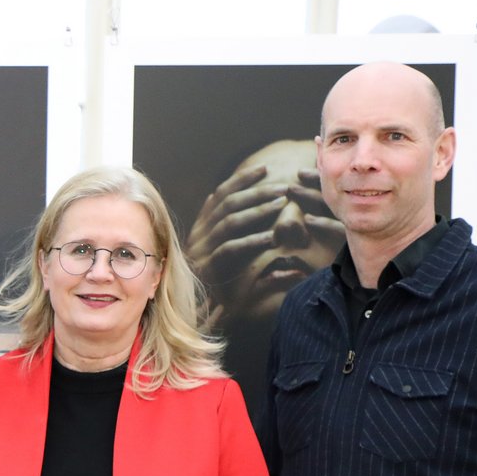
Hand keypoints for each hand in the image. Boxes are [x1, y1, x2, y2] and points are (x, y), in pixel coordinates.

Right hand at [186, 164, 327, 317]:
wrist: (194, 306)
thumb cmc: (213, 275)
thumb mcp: (218, 246)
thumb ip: (225, 226)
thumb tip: (230, 201)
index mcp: (202, 224)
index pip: (221, 194)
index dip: (242, 179)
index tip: (264, 169)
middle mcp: (200, 233)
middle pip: (227, 204)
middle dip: (256, 192)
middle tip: (282, 187)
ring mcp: (202, 249)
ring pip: (229, 222)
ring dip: (258, 211)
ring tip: (282, 204)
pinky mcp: (208, 267)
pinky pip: (230, 249)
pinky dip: (252, 241)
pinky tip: (271, 237)